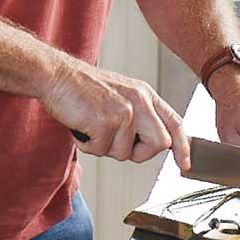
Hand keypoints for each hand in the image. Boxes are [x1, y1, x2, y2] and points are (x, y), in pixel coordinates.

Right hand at [41, 63, 188, 168]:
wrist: (55, 75)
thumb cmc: (81, 87)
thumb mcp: (120, 94)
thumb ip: (139, 115)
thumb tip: (151, 143)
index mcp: (145, 94)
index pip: (175, 123)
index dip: (183, 147)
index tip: (184, 164)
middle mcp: (139, 101)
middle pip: (160, 144)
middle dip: (139, 153)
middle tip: (115, 142)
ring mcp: (124, 111)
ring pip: (127, 153)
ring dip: (105, 148)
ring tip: (92, 127)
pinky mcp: (106, 122)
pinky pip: (102, 151)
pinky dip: (88, 145)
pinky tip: (82, 127)